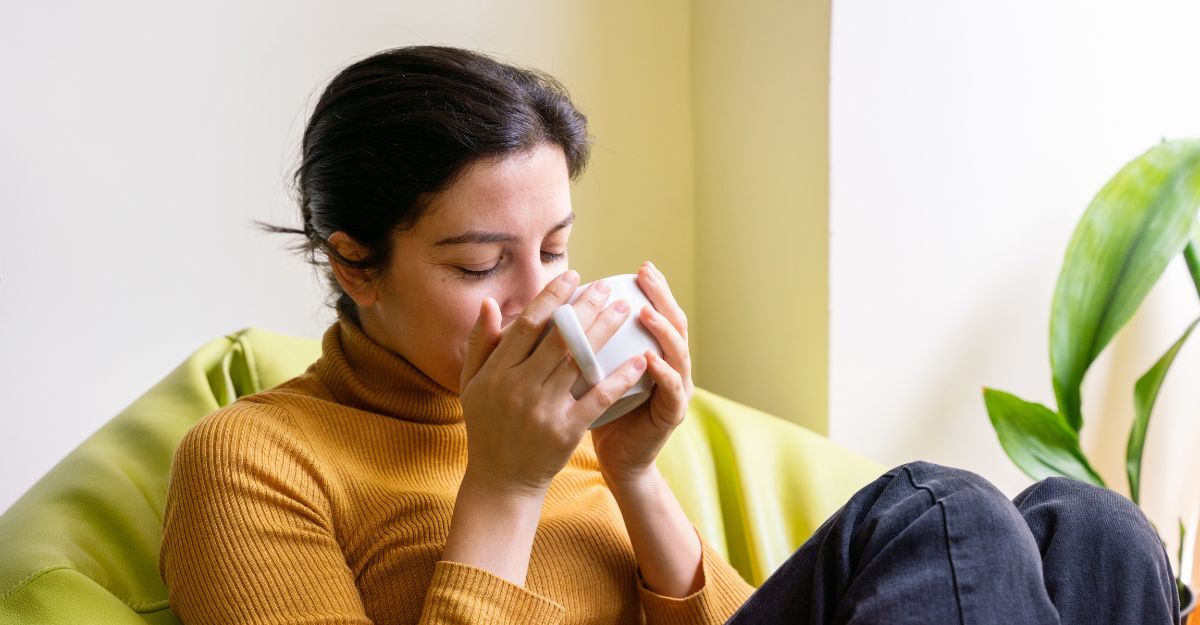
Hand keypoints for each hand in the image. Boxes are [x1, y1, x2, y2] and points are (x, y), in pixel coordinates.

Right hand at [458, 270, 647, 497]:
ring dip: (606, 332)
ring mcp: (544, 410)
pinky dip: (620, 378)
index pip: (528, 325)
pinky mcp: (566, 431)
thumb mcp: (472, 384)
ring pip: (580, 362)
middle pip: (559, 338)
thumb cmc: (488, 426)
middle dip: (587, 308)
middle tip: (609, 287)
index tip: (573, 276)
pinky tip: (640, 360)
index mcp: (497, 373)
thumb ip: (480, 343)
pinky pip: (598, 398)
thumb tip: (491, 303)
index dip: (552, 297)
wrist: (501, 480)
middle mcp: (519, 388)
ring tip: (626, 310)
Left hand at [590, 261, 693, 485]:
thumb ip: (582, 343)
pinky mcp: (673, 414)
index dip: (653, 289)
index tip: (639, 267)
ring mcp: (676, 389)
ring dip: (663, 330)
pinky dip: (662, 372)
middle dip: (662, 297)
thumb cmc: (597, 412)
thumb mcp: (588, 371)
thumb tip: (555, 308)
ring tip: (645, 311)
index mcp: (653, 352)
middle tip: (647, 275)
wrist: (615, 459)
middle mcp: (671, 366)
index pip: (658, 312)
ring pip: (678, 352)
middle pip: (675, 323)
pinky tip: (649, 358)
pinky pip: (672, 389)